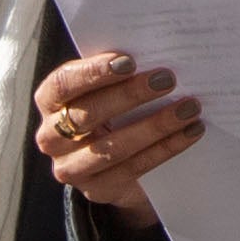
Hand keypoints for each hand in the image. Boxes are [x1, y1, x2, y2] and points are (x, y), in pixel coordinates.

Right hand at [35, 49, 194, 228]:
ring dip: (155, 126)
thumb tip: (156, 50)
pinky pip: (134, 168)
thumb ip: (118, 73)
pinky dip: (166, 148)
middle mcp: (51, 137)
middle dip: (130, 96)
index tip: (129, 62)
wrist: (113, 161)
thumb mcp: (106, 89)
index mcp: (49, 102)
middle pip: (87, 115)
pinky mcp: (97, 190)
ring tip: (189, 108)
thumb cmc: (111, 108)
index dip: (93, 73)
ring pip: (112, 148)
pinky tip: (190, 132)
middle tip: (167, 79)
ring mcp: (70, 168)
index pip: (62, 84)